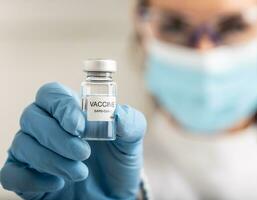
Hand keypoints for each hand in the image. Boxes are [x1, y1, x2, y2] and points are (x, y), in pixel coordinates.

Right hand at [0, 82, 146, 199]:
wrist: (112, 194)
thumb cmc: (117, 162)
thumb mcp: (131, 141)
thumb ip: (131, 123)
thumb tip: (117, 114)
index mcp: (70, 112)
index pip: (51, 94)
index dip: (61, 106)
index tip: (79, 127)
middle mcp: (47, 127)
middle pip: (31, 116)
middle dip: (57, 137)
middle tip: (83, 153)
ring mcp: (33, 151)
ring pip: (22, 144)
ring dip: (52, 160)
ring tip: (80, 173)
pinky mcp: (26, 176)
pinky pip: (11, 173)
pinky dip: (32, 179)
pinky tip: (57, 184)